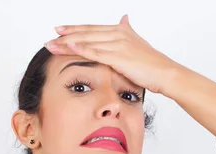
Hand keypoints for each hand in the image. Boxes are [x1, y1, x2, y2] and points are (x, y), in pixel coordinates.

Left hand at [44, 14, 180, 94]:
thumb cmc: (153, 64)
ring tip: (52, 45)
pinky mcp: (118, 57)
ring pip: (87, 42)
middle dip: (66, 35)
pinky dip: (80, 49)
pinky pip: (95, 52)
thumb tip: (124, 17)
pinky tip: (69, 48)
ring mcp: (118, 44)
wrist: (165, 74)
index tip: (60, 30)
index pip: (92, 29)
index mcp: (121, 31)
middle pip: (86, 33)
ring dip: (67, 43)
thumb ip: (128, 31)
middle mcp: (118, 34)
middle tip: (50, 37)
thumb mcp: (138, 43)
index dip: (75, 29)